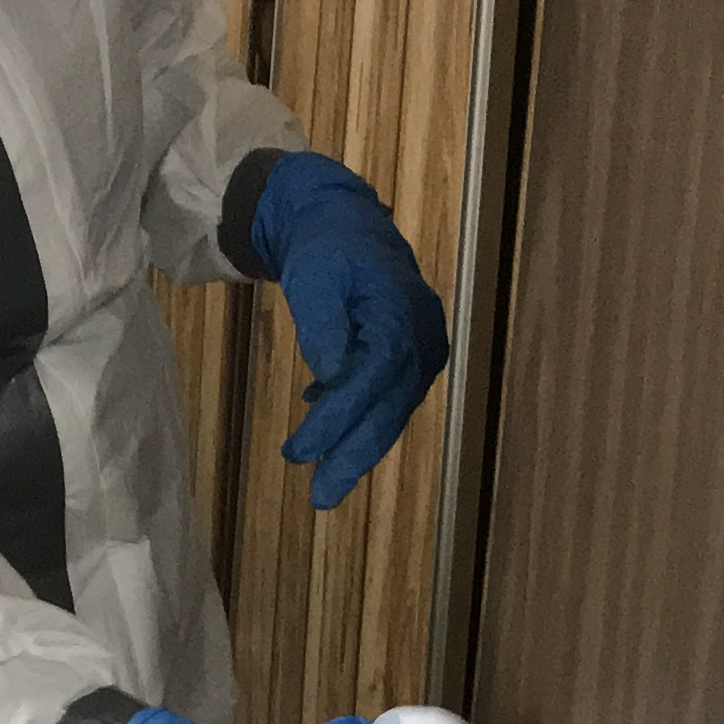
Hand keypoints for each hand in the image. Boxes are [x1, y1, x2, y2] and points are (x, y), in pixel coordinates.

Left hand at [251, 153, 448, 510]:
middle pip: (389, 407)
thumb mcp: (312, 277)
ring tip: (324, 483)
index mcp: (402, 313)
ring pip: (391, 411)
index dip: (337, 421)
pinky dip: (358, 419)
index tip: (300, 452)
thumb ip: (322, 327)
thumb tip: (331, 379)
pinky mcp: (411, 356)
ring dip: (357, 447)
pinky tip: (321, 423)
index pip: (372, 379)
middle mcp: (423, 336)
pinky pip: (387, 398)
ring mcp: (423, 348)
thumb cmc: (325, 248)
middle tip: (322, 498)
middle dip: (354, 455)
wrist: (343, 225)